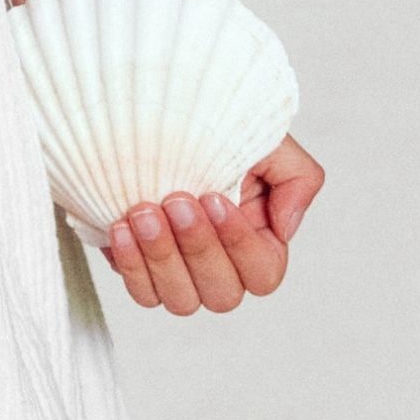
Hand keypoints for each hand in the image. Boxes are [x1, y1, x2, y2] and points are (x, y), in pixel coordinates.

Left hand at [101, 133, 324, 313]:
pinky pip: (142, 292)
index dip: (238, 243)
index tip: (213, 197)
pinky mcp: (143, 273)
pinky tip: (122, 228)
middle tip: (176, 200)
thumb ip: (298, 179)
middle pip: (222, 295)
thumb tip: (286, 229)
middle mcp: (222, 268)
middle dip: (198, 248)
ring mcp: (181, 276)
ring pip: (181, 300)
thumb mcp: (270, 143)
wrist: (159, 120)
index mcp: (259, 243)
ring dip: (162, 257)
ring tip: (143, 212)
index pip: (262, 273)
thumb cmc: (219, 133)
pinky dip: (131, 265)